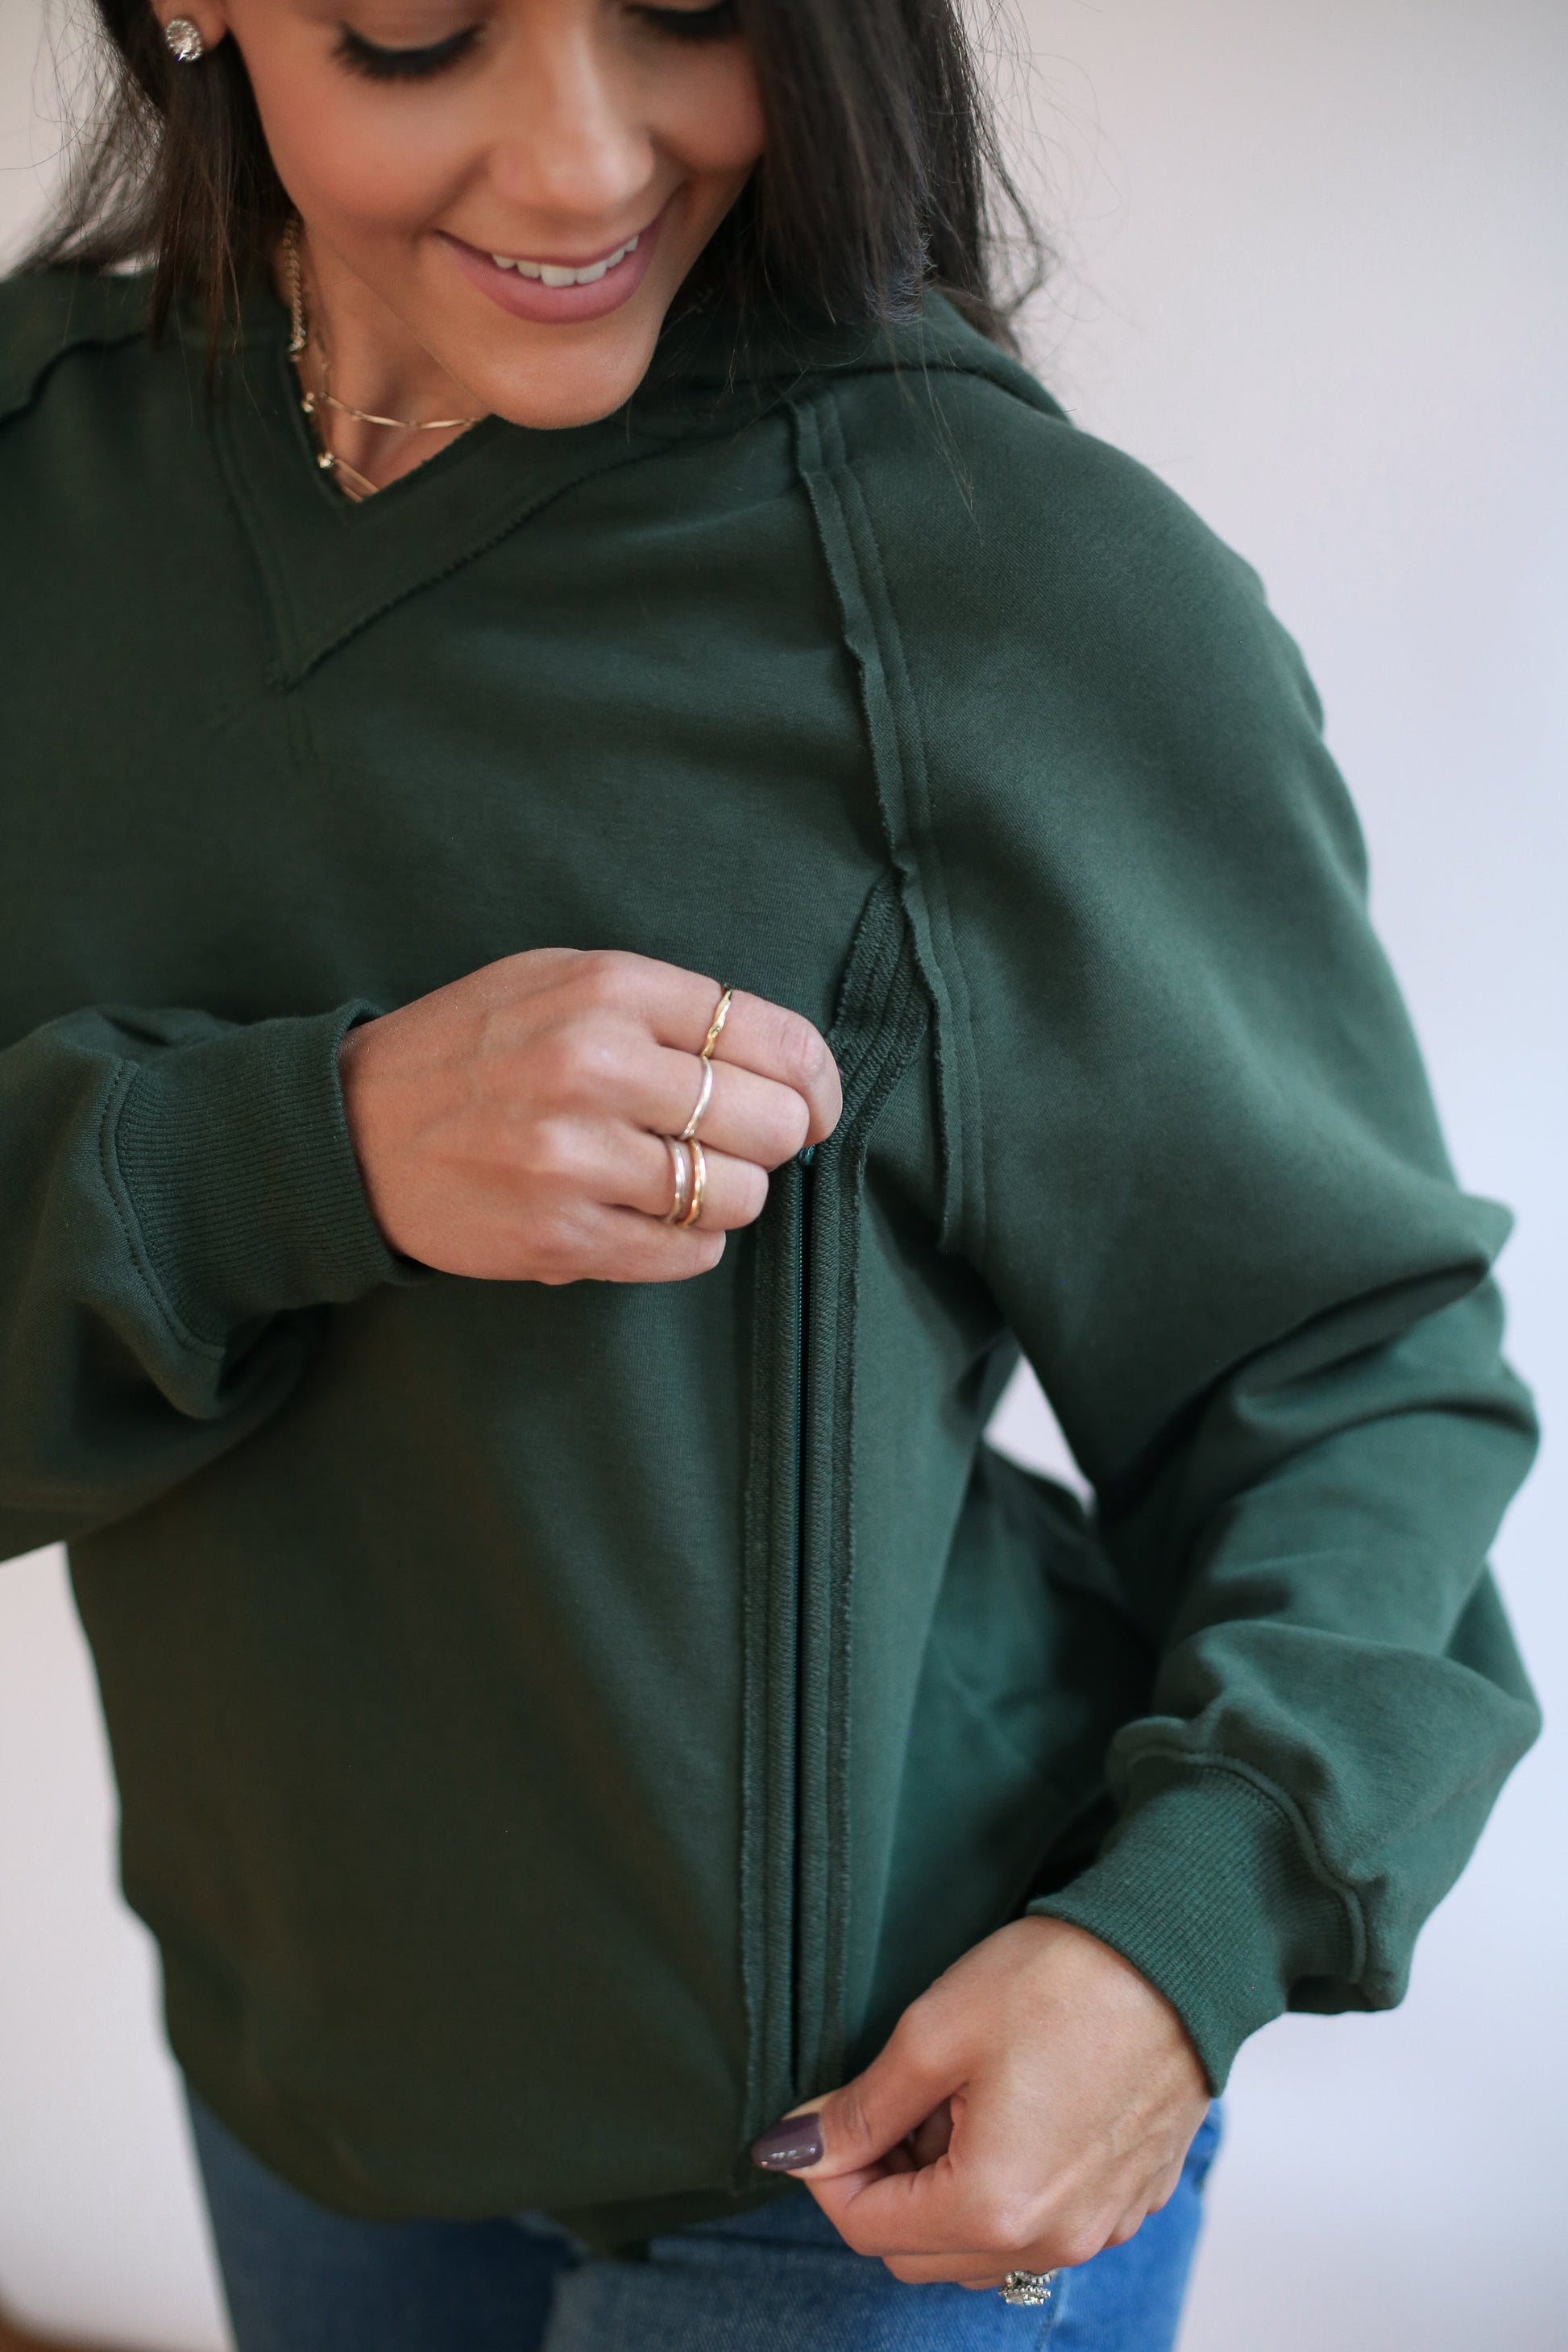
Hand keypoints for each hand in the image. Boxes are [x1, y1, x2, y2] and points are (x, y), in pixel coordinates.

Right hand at [338, 949, 839, 1281]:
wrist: (351, 1129)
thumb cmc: (470, 1050)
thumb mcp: (557, 981)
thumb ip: (663, 1009)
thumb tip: (780, 1065)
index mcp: (608, 990)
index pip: (775, 1039)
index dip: (817, 1083)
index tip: (814, 1104)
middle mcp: (596, 1067)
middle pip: (771, 1123)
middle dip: (772, 1141)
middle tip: (737, 1145)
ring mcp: (577, 1157)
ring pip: (737, 1195)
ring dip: (727, 1196)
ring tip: (677, 1179)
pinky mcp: (560, 1235)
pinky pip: (687, 1253)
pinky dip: (688, 1243)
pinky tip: (648, 1218)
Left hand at [753, 1918, 1210, 2287]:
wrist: (1179, 1956)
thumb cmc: (1063, 1982)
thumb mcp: (934, 2033)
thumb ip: (861, 2109)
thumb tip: (793, 2150)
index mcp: (994, 2206)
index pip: (867, 2229)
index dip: (827, 2172)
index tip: (820, 2117)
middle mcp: (1052, 2241)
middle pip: (920, 2252)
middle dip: (884, 2186)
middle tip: (887, 2103)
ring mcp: (1097, 2227)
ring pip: (979, 2246)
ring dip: (942, 2192)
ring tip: (951, 2100)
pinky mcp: (1127, 2201)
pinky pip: (1039, 2225)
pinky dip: (1002, 2187)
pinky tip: (1007, 2108)